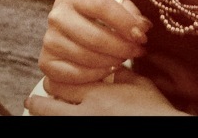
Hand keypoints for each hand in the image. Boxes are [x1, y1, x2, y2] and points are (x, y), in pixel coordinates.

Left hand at [25, 67, 185, 115]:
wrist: (162, 126)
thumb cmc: (154, 110)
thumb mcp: (139, 84)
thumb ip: (120, 73)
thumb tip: (110, 65)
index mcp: (97, 93)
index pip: (61, 83)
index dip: (53, 82)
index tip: (51, 82)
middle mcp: (85, 113)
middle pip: (47, 106)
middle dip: (41, 101)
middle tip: (35, 100)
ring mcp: (85, 125)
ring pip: (51, 119)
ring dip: (42, 114)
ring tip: (34, 108)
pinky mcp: (88, 134)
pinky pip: (62, 126)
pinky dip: (56, 122)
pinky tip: (54, 119)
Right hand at [39, 0, 151, 85]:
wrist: (73, 11)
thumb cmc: (98, 6)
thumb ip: (129, 11)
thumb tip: (141, 29)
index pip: (101, 6)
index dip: (125, 21)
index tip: (143, 33)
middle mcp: (58, 17)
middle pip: (95, 37)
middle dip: (122, 47)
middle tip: (138, 50)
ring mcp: (50, 40)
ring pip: (87, 57)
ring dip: (112, 61)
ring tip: (126, 57)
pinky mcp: (47, 62)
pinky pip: (74, 75)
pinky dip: (96, 75)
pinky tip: (109, 68)